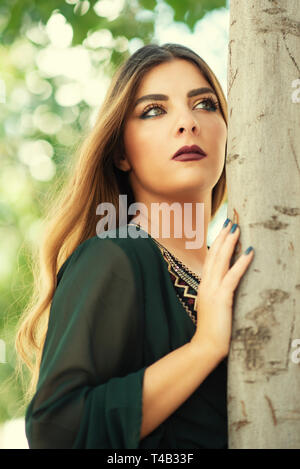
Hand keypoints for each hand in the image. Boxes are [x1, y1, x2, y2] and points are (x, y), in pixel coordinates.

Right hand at [190, 219, 253, 358]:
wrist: (205, 346)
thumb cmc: (212, 329)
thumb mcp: (213, 307)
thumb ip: (217, 294)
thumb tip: (226, 286)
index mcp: (205, 285)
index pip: (211, 259)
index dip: (217, 243)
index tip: (224, 230)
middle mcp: (206, 284)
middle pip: (214, 254)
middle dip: (223, 236)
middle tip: (230, 220)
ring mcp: (212, 290)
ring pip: (220, 261)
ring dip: (229, 243)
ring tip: (236, 228)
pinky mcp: (221, 298)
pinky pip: (232, 276)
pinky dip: (241, 263)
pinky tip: (249, 251)